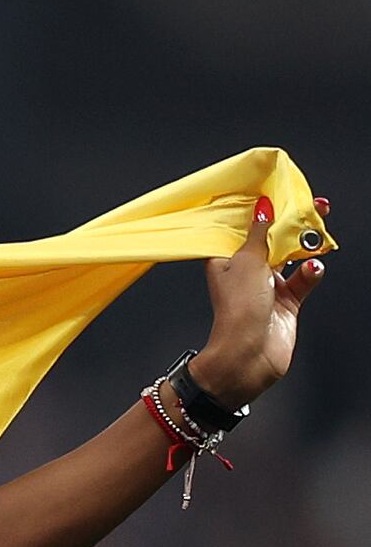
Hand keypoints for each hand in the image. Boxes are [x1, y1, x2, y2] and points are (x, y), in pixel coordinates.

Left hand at [195, 196, 328, 404]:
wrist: (249, 354)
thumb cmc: (238, 310)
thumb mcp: (247, 261)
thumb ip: (261, 234)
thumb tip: (264, 207)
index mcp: (226, 259)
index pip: (244, 228)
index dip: (260, 210)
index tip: (278, 192)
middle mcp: (246, 270)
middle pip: (273, 239)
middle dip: (294, 223)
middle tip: (315, 205)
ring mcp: (267, 286)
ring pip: (292, 257)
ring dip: (307, 245)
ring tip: (319, 234)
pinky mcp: (286, 301)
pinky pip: (303, 278)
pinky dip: (310, 272)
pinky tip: (313, 269)